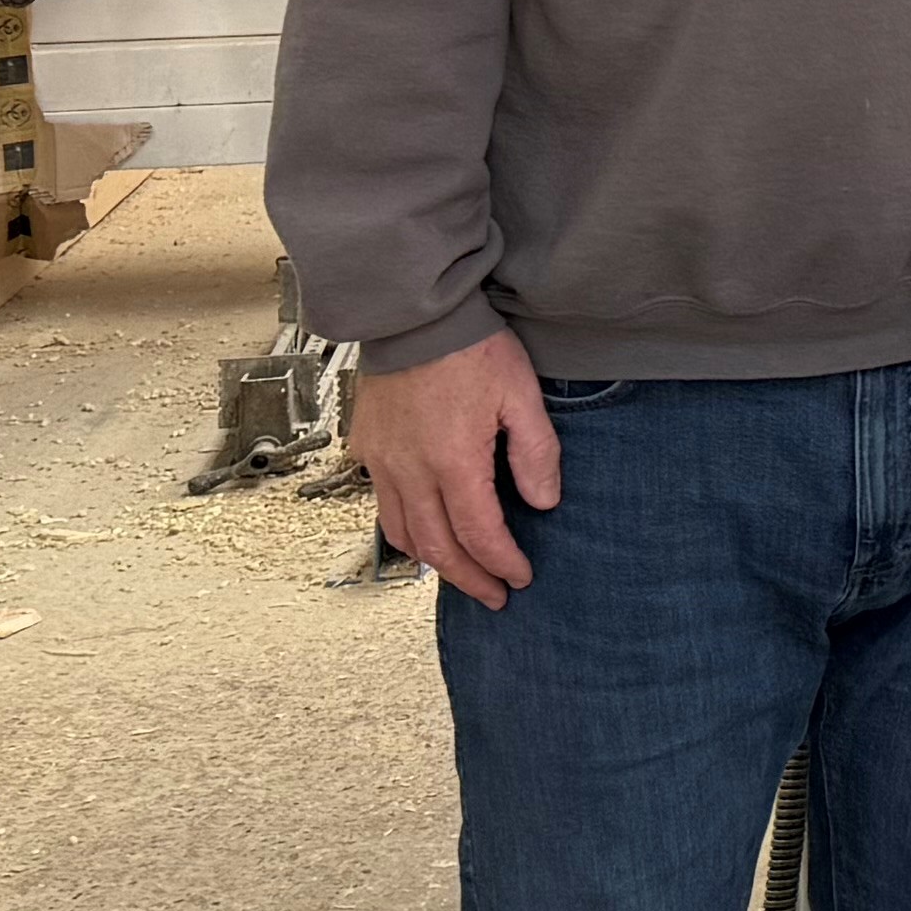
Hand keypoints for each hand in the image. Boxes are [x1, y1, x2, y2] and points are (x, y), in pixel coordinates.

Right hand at [348, 332, 559, 609]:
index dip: (501, 563)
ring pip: (401, 534)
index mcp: (453, 461)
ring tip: (463, 572)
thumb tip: (544, 503)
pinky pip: (383, 506)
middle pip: (437, 547)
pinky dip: (405, 531)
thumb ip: (535, 452)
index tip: (520, 578)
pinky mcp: (367, 448)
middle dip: (469, 578)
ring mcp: (383, 461)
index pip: (478, 533)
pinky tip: (427, 532)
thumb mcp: (521, 394)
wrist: (414, 316)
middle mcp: (410, 470)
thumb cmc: (471, 348)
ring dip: (434, 561)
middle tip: (495, 595)